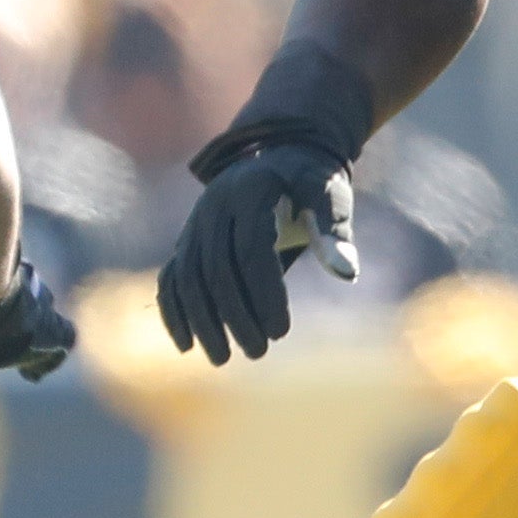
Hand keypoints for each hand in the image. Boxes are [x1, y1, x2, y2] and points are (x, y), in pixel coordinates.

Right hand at [156, 142, 358, 364]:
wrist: (278, 158)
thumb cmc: (311, 182)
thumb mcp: (329, 195)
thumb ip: (333, 231)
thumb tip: (346, 273)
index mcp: (250, 190)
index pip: (251, 248)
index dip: (264, 292)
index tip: (281, 332)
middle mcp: (214, 206)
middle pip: (216, 268)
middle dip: (234, 315)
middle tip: (258, 353)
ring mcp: (195, 225)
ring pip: (188, 277)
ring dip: (202, 321)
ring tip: (223, 359)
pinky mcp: (187, 241)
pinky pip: (171, 278)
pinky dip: (174, 311)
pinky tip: (186, 346)